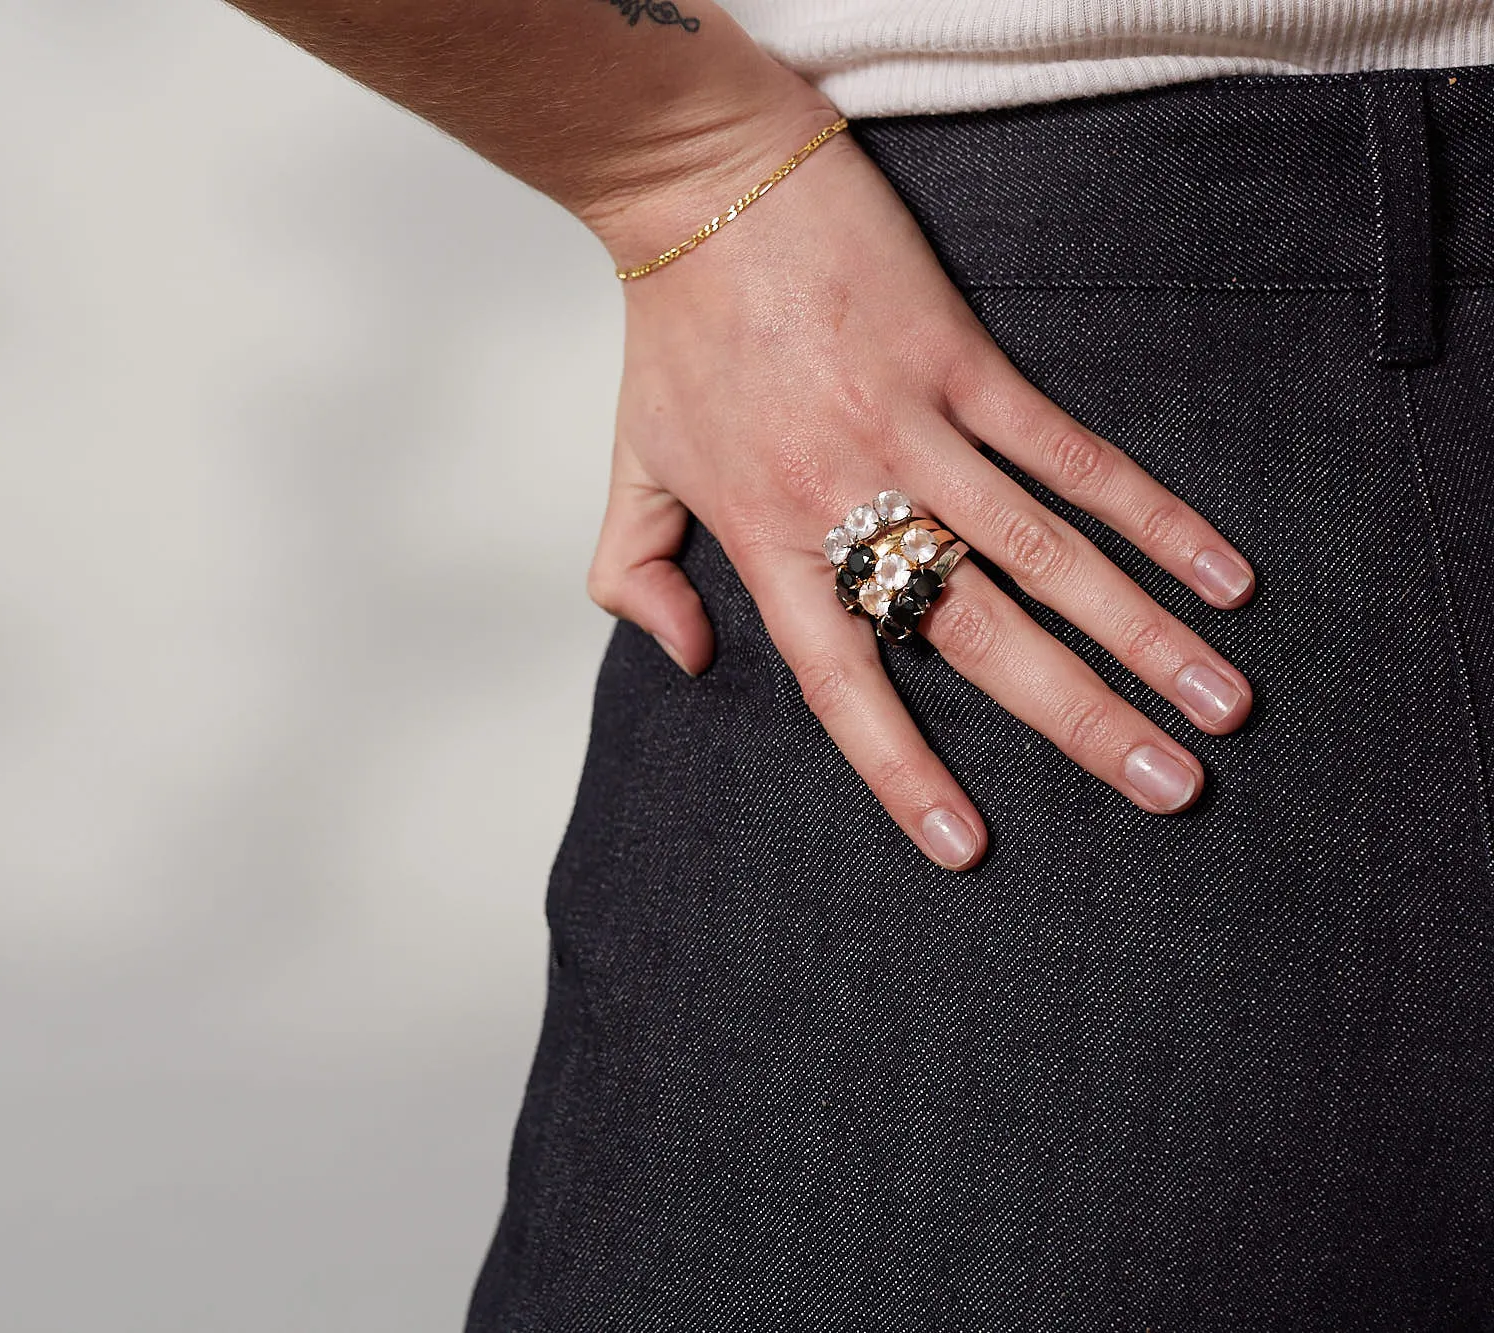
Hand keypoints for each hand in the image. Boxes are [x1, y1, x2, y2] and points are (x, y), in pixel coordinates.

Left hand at [581, 105, 1255, 871]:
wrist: (706, 189)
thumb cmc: (673, 334)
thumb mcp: (631, 468)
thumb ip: (634, 576)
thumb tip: (687, 658)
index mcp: (768, 541)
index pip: (844, 682)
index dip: (903, 770)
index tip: (967, 848)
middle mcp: (849, 500)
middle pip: (977, 634)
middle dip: (1079, 720)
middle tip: (1167, 792)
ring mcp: (912, 429)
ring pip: (1045, 553)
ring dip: (1143, 633)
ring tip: (1221, 705)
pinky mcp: (961, 361)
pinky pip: (1067, 451)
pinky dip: (1148, 512)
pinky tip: (1219, 571)